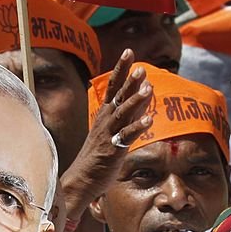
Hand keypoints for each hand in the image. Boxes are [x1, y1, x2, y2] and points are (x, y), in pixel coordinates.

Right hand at [60, 50, 152, 222]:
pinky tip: (149, 121)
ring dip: (135, 100)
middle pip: (117, 96)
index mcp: (104, 115)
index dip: (121, 69)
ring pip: (122, 114)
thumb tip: (144, 100)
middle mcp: (105, 121)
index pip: (112, 87)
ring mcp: (108, 135)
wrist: (81, 180)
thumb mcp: (112, 132)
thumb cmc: (97, 158)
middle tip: (141, 66)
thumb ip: (128, 116)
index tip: (129, 51)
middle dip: (129, 80)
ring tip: (148, 87)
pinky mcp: (112, 150)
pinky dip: (137, 128)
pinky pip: (126, 137)